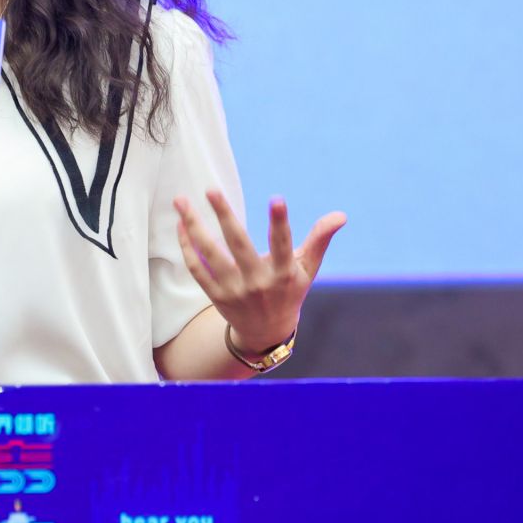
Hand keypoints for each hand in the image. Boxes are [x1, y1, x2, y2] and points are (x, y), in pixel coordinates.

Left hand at [174, 190, 345, 355]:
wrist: (266, 332)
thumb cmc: (289, 291)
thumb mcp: (307, 269)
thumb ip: (320, 240)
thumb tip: (341, 215)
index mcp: (283, 274)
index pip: (282, 245)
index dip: (280, 223)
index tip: (277, 199)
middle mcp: (258, 282)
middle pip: (238, 244)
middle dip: (224, 215)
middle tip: (211, 190)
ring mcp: (234, 290)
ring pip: (210, 254)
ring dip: (194, 226)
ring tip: (181, 201)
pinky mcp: (216, 295)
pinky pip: (197, 268)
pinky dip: (187, 247)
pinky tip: (181, 224)